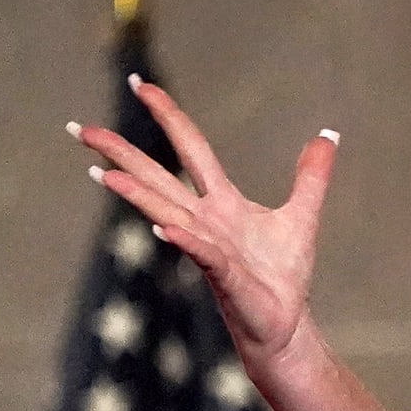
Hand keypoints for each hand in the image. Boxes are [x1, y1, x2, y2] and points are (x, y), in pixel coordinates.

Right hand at [73, 78, 334, 374]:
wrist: (286, 325)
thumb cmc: (283, 276)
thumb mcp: (303, 216)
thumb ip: (311, 177)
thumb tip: (328, 135)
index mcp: (221, 202)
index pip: (189, 148)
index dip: (168, 115)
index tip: (140, 84)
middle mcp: (204, 220)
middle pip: (157, 178)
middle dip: (121, 154)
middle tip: (82, 129)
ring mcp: (208, 247)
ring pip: (166, 213)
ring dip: (137, 194)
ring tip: (104, 173)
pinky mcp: (225, 277)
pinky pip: (202, 254)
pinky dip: (185, 239)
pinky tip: (164, 228)